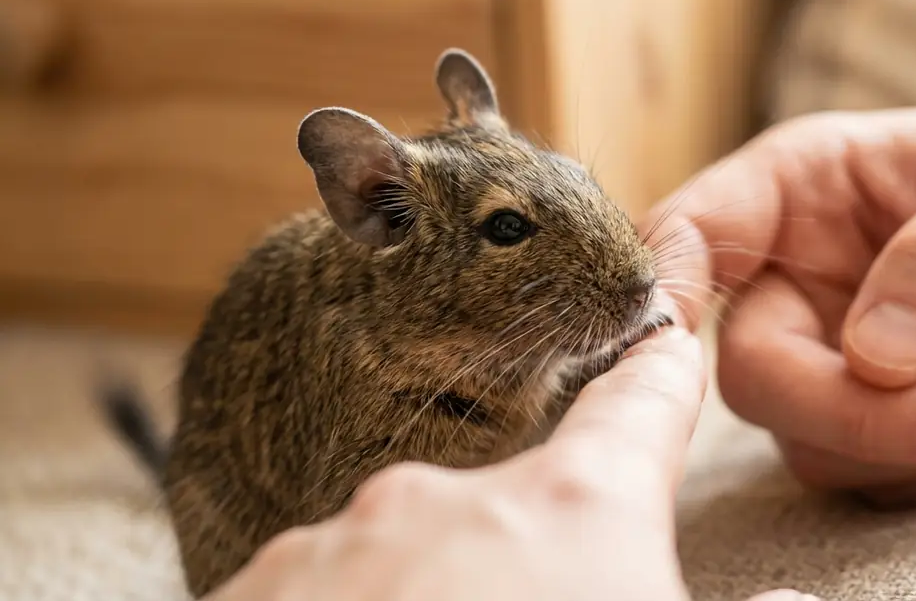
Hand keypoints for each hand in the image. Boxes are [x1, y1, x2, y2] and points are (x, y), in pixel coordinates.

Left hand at [204, 321, 812, 600]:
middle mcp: (448, 498)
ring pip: (412, 561)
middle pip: (520, 508)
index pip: (640, 408)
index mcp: (573, 509)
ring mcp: (336, 544)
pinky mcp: (252, 592)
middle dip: (536, 567)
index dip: (659, 377)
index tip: (663, 340)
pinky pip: (323, 595)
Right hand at [642, 100, 915, 505]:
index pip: (690, 237)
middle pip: (752, 373)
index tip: (681, 335)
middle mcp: (789, 281)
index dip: (664, 290)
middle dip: (852, 412)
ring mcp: (827, 357)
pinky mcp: (876, 419)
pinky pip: (884, 474)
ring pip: (814, 441)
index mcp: (790, 192)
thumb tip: (872, 358)